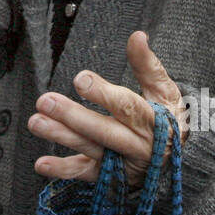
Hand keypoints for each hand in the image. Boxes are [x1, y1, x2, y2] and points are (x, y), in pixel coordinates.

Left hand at [30, 31, 187, 187]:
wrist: (177, 160)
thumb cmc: (167, 119)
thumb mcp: (164, 91)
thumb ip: (147, 65)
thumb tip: (137, 36)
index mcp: (154, 122)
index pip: (127, 107)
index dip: (103, 94)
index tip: (80, 79)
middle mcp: (139, 146)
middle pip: (104, 131)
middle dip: (73, 117)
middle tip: (45, 101)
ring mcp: (123, 164)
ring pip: (90, 150)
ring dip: (61, 136)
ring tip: (36, 122)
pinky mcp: (110, 178)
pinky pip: (84, 175)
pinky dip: (62, 171)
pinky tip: (40, 163)